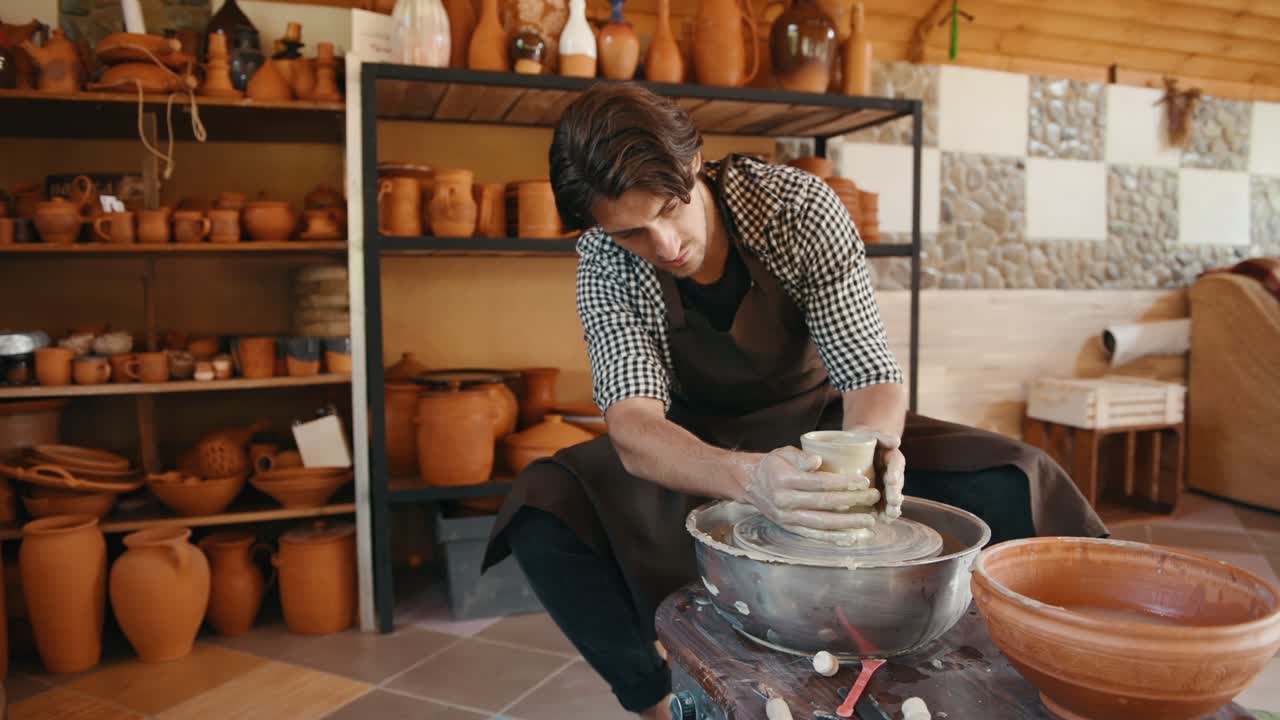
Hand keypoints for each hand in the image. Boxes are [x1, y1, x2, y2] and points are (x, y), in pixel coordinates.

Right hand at [743, 446, 880, 542]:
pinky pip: (814, 535)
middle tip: (873, 497)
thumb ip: (801, 456)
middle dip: (852, 501)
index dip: (842, 483)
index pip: (819, 483)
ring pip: (821, 523)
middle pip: (823, 504)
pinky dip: (833, 538)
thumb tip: (817, 461)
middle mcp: (784, 501)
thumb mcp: (782, 453)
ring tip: (868, 522)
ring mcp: (787, 518)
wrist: (751, 483)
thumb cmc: (772, 465)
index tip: (863, 482)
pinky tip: (851, 538)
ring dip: (847, 524)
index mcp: (783, 480)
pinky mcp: (789, 528)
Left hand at [850, 427, 905, 520]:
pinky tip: (882, 520)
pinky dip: (884, 514)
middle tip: (893, 500)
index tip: (891, 479)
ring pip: (892, 500)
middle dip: (895, 494)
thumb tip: (895, 441)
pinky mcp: (876, 498)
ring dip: (892, 508)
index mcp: (893, 459)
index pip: (896, 465)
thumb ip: (883, 437)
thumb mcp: (874, 435)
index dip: (895, 473)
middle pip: (896, 486)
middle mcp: (892, 475)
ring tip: (890, 514)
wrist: (857, 448)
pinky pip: (882, 508)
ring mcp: (886, 488)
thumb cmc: (865, 441)